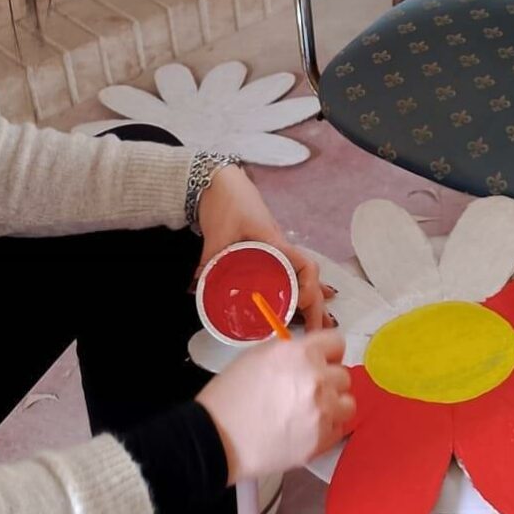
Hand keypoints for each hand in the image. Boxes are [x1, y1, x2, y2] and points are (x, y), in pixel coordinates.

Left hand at [196, 164, 332, 330]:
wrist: (221, 181)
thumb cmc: (227, 200)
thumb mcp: (218, 233)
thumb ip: (208, 260)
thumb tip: (197, 287)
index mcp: (275, 241)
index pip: (305, 265)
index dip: (309, 287)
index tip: (303, 305)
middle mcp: (282, 247)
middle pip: (309, 278)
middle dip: (316, 306)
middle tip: (315, 331)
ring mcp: (278, 249)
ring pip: (303, 278)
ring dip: (312, 301)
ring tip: (316, 326)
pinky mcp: (268, 251)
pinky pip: (290, 274)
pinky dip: (299, 290)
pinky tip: (302, 306)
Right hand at [198, 330, 353, 482]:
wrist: (217, 437)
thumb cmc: (231, 396)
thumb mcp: (258, 356)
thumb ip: (291, 352)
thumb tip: (311, 356)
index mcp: (300, 353)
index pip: (337, 342)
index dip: (327, 352)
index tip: (322, 361)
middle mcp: (316, 379)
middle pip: (343, 375)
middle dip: (328, 381)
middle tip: (307, 391)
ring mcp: (321, 411)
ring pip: (347, 403)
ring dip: (333, 405)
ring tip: (310, 411)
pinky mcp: (321, 440)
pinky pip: (339, 428)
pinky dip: (326, 428)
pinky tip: (305, 428)